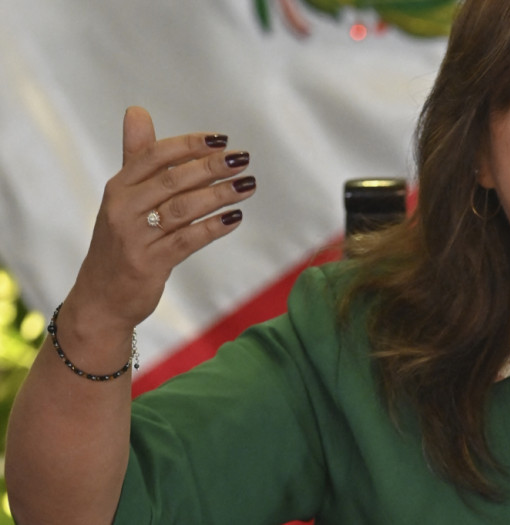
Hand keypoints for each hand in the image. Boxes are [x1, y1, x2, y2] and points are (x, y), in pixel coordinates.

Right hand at [64, 106, 255, 335]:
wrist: (101, 297)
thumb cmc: (120, 240)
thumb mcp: (123, 197)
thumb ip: (136, 156)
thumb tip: (136, 110)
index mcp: (119, 187)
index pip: (154, 156)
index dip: (189, 145)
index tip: (222, 139)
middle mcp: (123, 209)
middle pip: (172, 180)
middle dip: (211, 167)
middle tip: (243, 159)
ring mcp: (134, 237)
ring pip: (183, 209)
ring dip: (220, 195)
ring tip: (248, 185)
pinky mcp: (148, 264)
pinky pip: (187, 240)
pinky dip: (213, 228)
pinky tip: (235, 218)